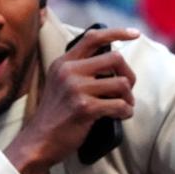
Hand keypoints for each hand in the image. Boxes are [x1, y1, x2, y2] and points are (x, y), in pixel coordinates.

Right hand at [4, 27, 138, 173]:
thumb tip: (113, 62)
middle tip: (126, 89)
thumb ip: (79, 70)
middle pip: (115, 58)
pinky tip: (120, 116)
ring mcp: (76, 89)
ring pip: (121, 83)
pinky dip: (125, 112)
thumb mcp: (60, 84)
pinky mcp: (84, 108)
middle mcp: (69, 71)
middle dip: (129, 75)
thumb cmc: (55, 115)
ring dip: (128, 97)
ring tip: (123, 106)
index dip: (118, 32)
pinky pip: (120, 105)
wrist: (38, 141)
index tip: (135, 34)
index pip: (93, 37)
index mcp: (63, 63)